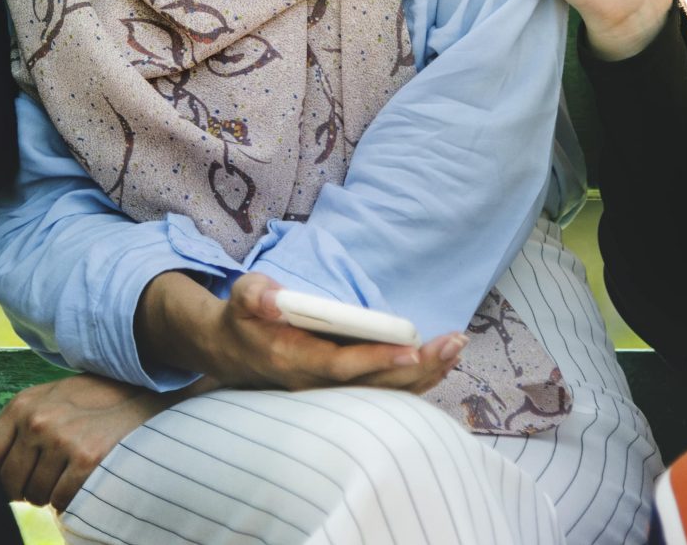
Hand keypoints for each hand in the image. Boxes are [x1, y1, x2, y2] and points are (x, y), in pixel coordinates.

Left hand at [0, 374, 171, 509]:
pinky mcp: (86, 459)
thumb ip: (22, 427)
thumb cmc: (97, 401)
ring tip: (74, 469)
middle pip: (9, 483)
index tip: (7, 486)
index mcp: (23, 405)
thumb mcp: (53, 401)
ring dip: (53, 492)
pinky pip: (62, 501)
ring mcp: (61, 440)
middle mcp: (37, 421)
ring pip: (36, 495)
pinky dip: (73, 497)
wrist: (148, 393)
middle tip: (51, 476)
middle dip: (26, 488)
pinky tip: (88, 475)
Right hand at [136, 271, 464, 393]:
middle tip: (454, 343)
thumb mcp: (242, 295)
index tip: (413, 350)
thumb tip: (269, 297)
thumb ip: (255, 295)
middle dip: (417, 366)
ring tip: (457, 348)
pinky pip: (382, 391)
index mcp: (291, 359)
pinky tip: (441, 363)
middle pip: (372, 384)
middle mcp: (314, 384)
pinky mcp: (339, 391)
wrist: (230, 350)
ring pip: (382, 392)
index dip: (377, 360)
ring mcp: (328, 392)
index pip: (340, 366)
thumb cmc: (243, 316)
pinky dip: (414, 379)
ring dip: (423, 373)